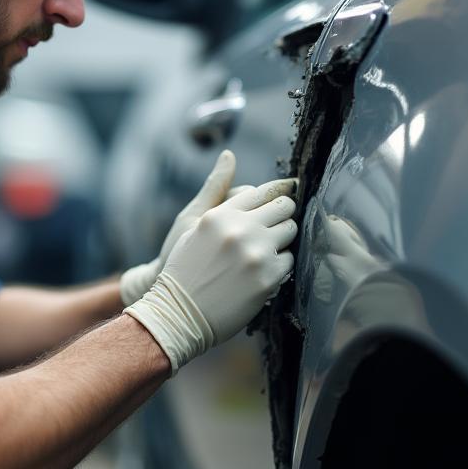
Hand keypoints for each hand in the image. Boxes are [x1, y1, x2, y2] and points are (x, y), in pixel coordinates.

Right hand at [119, 151, 294, 305]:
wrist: (177, 314)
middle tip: (273, 230)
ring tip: (265, 254)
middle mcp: (240, 229)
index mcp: (220, 214)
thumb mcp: (192, 224)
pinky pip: (289, 261)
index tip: (272, 208)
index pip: (261, 193)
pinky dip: (280, 267)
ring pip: (290, 232)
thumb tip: (229, 154)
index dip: (269, 200)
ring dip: (282, 241)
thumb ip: (215, 189)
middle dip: (281, 216)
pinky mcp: (268, 278)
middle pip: (284, 207)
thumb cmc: (183, 268)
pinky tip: (262, 274)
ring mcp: (257, 254)